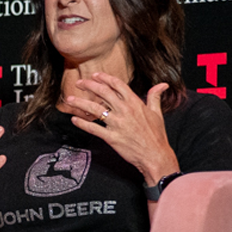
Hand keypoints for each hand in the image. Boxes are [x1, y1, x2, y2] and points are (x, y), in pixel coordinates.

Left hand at [64, 74, 180, 182]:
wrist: (155, 155)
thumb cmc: (156, 135)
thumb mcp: (157, 113)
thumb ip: (155, 97)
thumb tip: (162, 85)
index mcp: (135, 103)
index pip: (117, 85)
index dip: (104, 78)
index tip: (94, 75)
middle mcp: (125, 111)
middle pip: (103, 93)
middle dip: (89, 85)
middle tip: (78, 83)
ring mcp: (117, 124)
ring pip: (95, 109)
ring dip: (80, 103)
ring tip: (70, 99)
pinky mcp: (111, 137)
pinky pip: (94, 129)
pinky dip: (82, 124)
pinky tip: (74, 119)